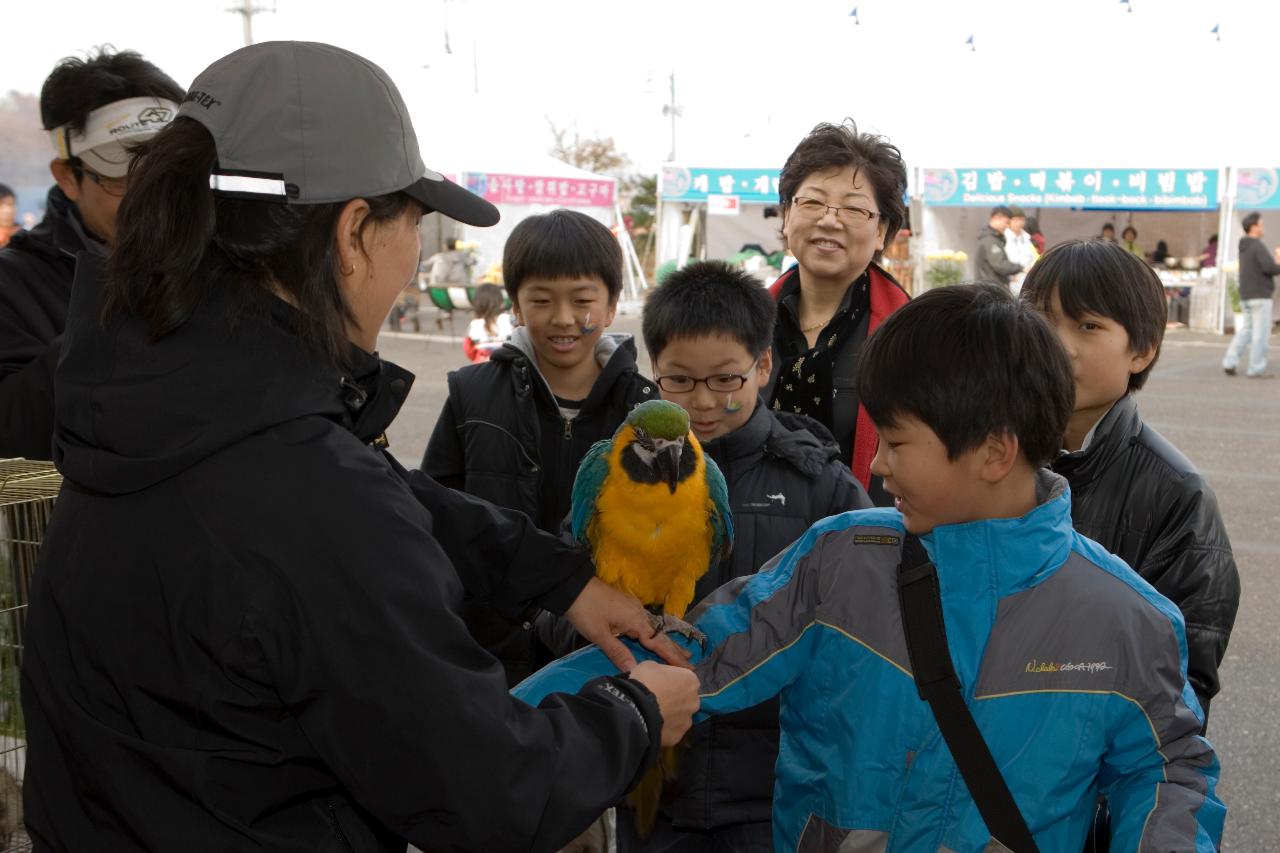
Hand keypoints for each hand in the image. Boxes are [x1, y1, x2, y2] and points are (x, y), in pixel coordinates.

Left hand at [564, 578, 691, 672]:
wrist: (573, 585)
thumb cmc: (585, 610)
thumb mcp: (599, 634)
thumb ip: (618, 652)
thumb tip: (635, 671)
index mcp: (636, 620)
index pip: (659, 643)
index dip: (673, 658)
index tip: (688, 669)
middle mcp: (639, 613)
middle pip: (661, 635)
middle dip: (675, 650)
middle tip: (691, 663)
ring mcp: (633, 607)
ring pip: (654, 629)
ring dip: (666, 642)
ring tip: (680, 653)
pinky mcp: (626, 605)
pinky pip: (646, 623)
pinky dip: (655, 634)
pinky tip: (655, 639)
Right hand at [629, 661, 699, 745]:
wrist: (637, 708)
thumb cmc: (645, 681)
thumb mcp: (650, 665)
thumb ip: (661, 671)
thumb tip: (659, 677)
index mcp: (691, 680)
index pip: (685, 679)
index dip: (672, 681)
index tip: (660, 683)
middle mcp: (695, 701)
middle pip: (686, 699)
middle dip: (675, 699)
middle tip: (658, 699)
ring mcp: (688, 720)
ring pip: (680, 717)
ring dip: (671, 715)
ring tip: (654, 715)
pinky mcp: (678, 736)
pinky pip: (672, 730)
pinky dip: (665, 729)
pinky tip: (653, 725)